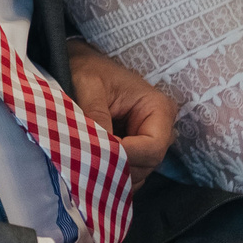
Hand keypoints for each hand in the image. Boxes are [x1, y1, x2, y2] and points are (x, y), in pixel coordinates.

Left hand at [66, 40, 175, 188]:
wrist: (81, 66)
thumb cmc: (88, 69)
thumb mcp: (88, 85)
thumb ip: (96, 115)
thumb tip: (100, 148)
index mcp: (158, 109)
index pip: (152, 148)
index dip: (125, 156)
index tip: (95, 154)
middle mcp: (160, 129)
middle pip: (147, 164)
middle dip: (117, 167)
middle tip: (85, 163)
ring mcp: (148, 143)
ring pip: (137, 173)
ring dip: (112, 174)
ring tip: (84, 164)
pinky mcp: (135, 152)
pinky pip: (128, 174)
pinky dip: (110, 176)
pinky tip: (90, 166)